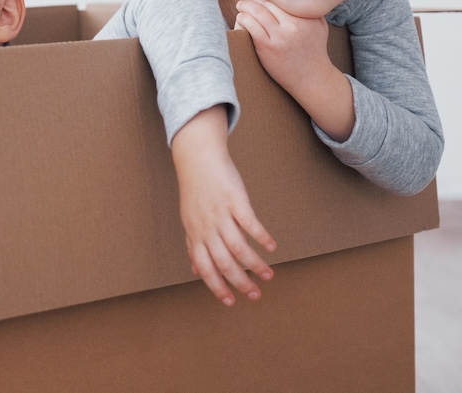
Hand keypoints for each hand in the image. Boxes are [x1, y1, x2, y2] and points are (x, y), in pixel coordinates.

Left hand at [170, 107, 275, 304]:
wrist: (197, 159)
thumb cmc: (196, 192)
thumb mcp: (190, 221)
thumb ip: (193, 245)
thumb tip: (194, 271)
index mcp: (195, 234)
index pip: (205, 268)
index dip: (217, 287)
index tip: (230, 303)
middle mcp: (206, 227)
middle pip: (224, 262)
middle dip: (241, 282)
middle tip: (256, 296)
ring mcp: (220, 213)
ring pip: (238, 247)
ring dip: (255, 264)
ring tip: (269, 275)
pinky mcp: (234, 199)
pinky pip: (249, 222)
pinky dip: (261, 236)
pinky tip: (271, 246)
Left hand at [233, 0, 331, 87]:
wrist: (312, 78)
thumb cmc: (315, 51)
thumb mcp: (320, 26)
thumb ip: (311, 9)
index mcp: (305, 17)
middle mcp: (293, 25)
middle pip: (267, 3)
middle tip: (247, 0)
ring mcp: (280, 36)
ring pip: (256, 12)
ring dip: (244, 7)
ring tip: (241, 7)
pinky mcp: (267, 48)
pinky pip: (250, 26)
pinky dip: (242, 19)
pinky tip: (240, 19)